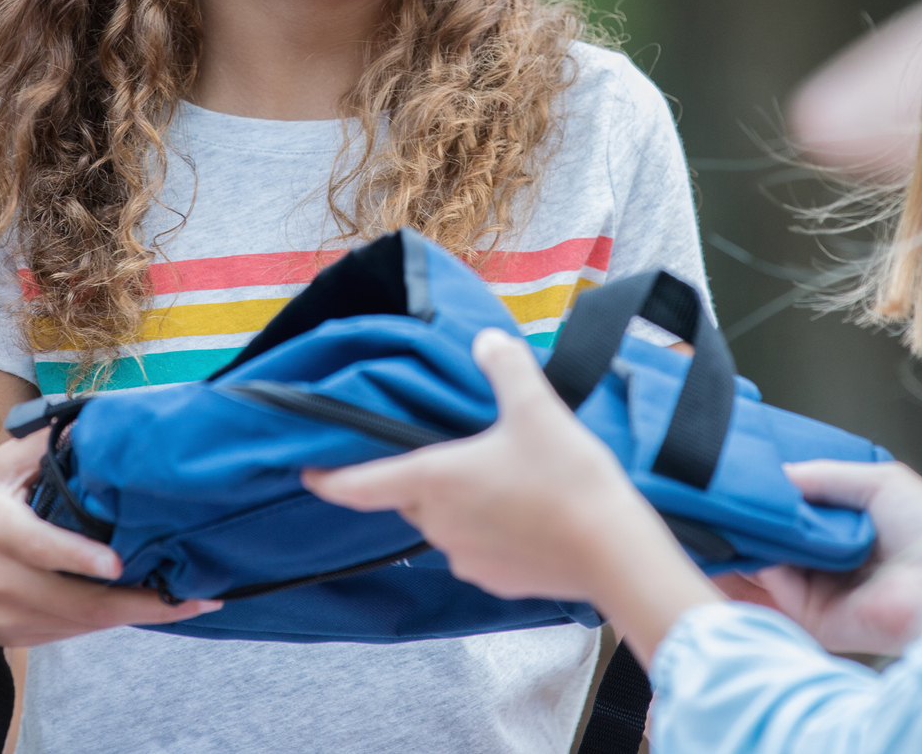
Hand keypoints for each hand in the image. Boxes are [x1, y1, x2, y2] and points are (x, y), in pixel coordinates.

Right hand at [0, 429, 220, 681]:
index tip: (117, 564)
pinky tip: (144, 609)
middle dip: (136, 604)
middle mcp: (0, 579)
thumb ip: (36, 447)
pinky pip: (68, 633)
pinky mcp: (14, 635)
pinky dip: (106, 623)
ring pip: (77, 624)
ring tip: (185, 603)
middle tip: (191, 598)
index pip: (39, 549)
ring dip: (131, 616)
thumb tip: (86, 418)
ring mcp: (6, 614)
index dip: (78, 560)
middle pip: (72, 602)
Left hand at [305, 329, 722, 660]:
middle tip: (461, 450)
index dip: (329, 478)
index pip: (361, 484)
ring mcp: (465, 558)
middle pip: (413, 498)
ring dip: (462, 504)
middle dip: (426, 477)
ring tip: (506, 480)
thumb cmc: (566, 478)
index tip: (308, 473)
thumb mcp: (537, 407)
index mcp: (434, 480)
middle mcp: (438, 524)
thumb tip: (487, 340)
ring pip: (447, 524)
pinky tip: (526, 515)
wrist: (612, 552)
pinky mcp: (495, 582)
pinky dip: (491, 532)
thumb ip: (506, 367)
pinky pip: (478, 550)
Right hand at [714, 460, 921, 656]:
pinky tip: (737, 544)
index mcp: (844, 534)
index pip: (792, 519)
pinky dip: (751, 570)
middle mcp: (827, 565)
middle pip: (772, 545)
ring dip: (740, 547)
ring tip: (714, 519)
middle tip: (714, 502)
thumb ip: (824, 476)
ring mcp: (818, 594)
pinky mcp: (814, 620)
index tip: (735, 483)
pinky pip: (772, 594)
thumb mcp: (876, 481)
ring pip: (764, 568)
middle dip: (745, 526)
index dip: (765, 504)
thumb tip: (778, 472)